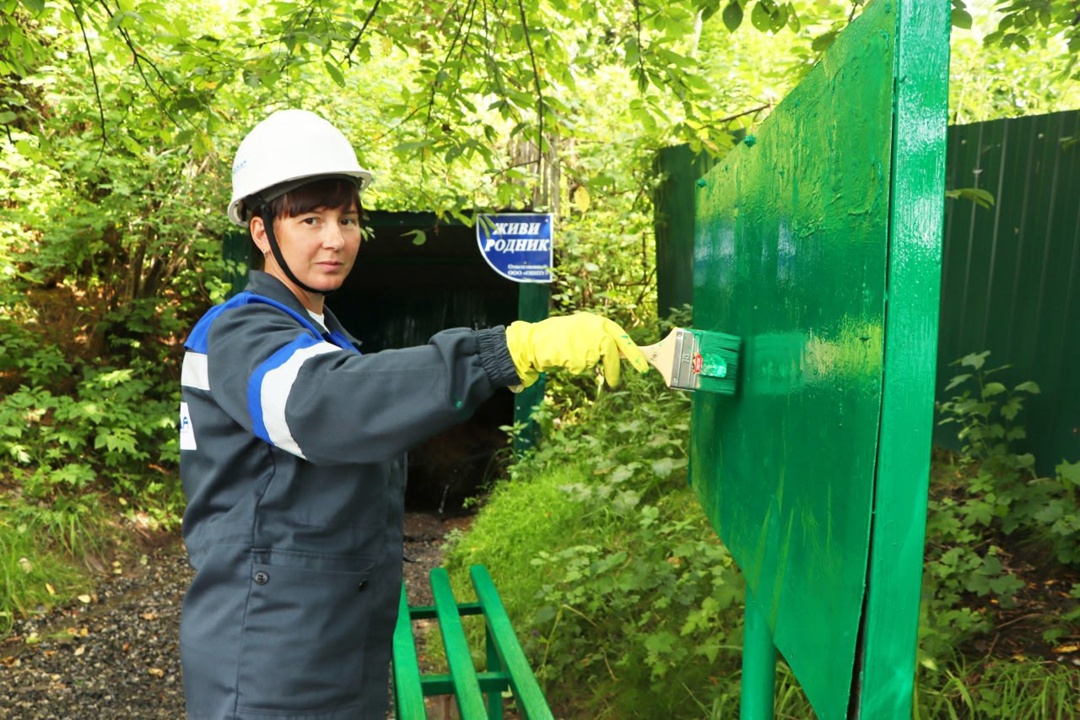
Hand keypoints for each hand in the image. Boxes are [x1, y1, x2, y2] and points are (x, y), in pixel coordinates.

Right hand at [505, 313, 648, 387]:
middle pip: (612, 352)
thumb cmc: (559, 336)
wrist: (534, 340)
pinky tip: (562, 356)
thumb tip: (622, 354)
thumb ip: (601, 339)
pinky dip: (573, 367)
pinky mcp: (575, 353)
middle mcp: (594, 328)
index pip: (622, 337)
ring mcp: (584, 340)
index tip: (643, 368)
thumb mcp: (583, 331)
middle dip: (613, 369)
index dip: (634, 354)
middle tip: (614, 382)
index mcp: (598, 321)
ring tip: (568, 353)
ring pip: (593, 362)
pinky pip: (580, 367)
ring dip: (583, 364)